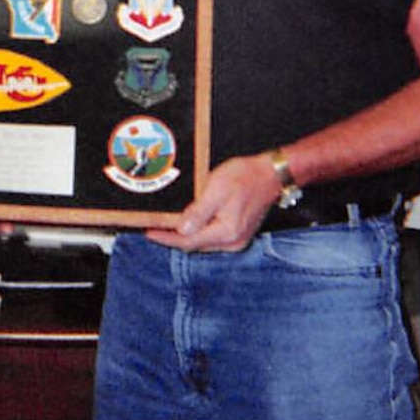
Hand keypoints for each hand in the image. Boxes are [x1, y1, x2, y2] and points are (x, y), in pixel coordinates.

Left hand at [143, 154, 277, 252]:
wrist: (270, 175)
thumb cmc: (246, 177)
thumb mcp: (216, 189)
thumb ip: (198, 212)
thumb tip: (181, 230)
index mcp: (226, 232)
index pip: (188, 241)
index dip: (166, 238)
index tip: (149, 233)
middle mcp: (232, 242)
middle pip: (194, 244)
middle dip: (173, 237)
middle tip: (153, 228)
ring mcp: (236, 240)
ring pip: (202, 242)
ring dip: (185, 235)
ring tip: (166, 226)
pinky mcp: (237, 234)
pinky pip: (212, 237)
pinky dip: (198, 232)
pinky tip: (189, 224)